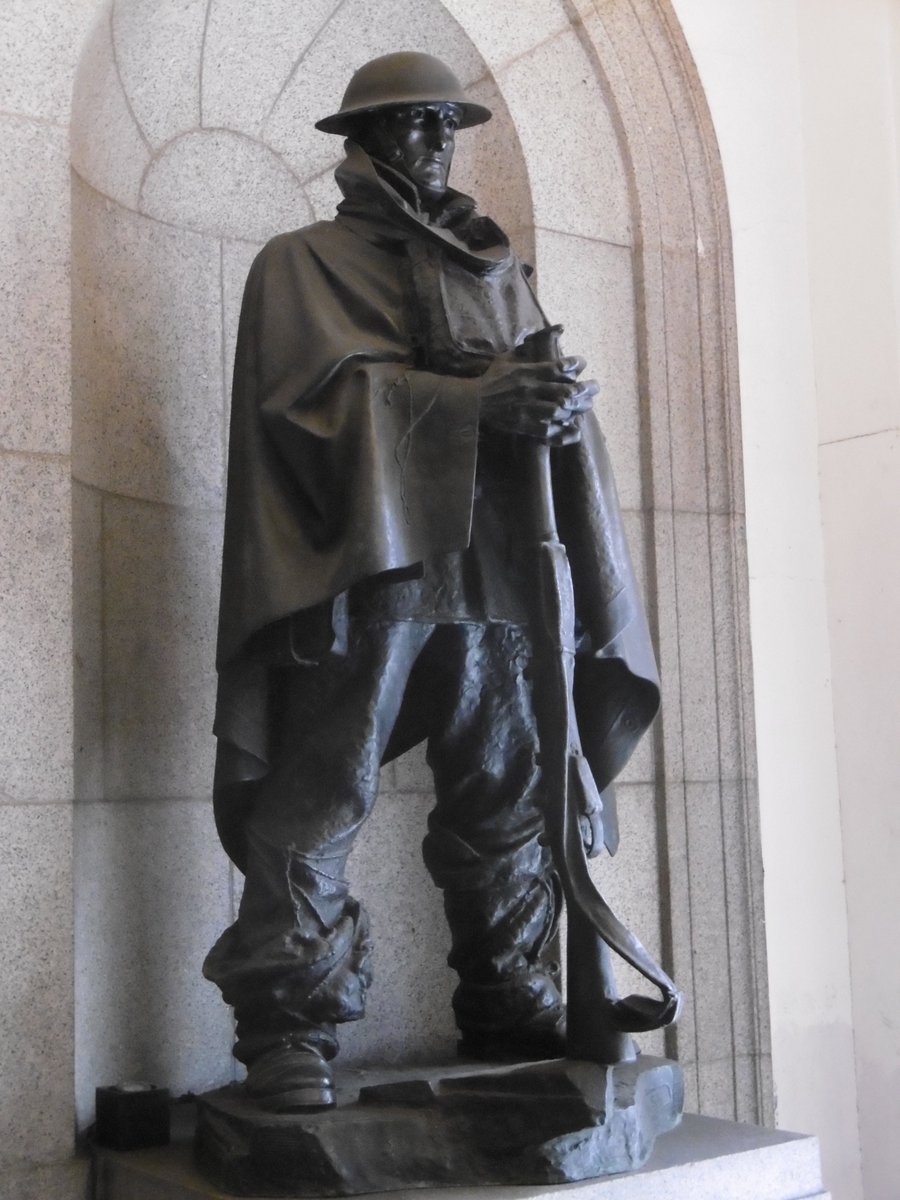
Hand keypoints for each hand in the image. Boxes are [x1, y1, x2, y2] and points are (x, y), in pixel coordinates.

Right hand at [478, 351, 597, 444]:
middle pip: (564, 391)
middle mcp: (530, 391)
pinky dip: (562, 432)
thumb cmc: (491, 378)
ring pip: (560, 411)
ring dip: (576, 409)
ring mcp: (527, 410)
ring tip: (587, 406)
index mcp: (526, 373)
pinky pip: (548, 432)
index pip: (556, 367)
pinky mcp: (524, 427)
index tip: (582, 363)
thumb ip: (528, 346)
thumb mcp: (507, 357)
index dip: (574, 364)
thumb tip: (557, 328)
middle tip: (595, 388)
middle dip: (584, 390)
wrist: (473, 403)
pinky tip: (573, 428)